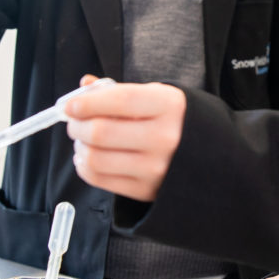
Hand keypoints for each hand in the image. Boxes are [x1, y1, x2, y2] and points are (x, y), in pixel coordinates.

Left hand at [64, 75, 184, 202]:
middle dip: (76, 125)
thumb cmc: (175, 121)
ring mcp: (155, 167)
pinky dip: (84, 166)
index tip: (70, 105)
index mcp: (169, 106)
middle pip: (100, 131)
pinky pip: (99, 179)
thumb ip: (118, 91)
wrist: (209, 158)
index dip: (87, 102)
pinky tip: (89, 157)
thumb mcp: (156, 96)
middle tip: (74, 122)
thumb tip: (83, 88)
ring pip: (95, 158)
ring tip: (83, 141)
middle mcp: (164, 137)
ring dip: (79, 147)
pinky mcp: (145, 190)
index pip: (119, 100)